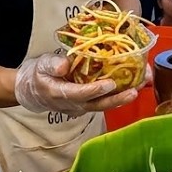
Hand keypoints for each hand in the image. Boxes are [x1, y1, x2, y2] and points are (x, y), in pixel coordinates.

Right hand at [14, 54, 138, 114]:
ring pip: (103, 105)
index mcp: (59, 94)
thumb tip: (64, 65)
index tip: (109, 84)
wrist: (32, 91)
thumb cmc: (38, 75)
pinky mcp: (87, 105)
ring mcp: (81, 107)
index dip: (95, 90)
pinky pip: (104, 102)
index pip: (79, 94)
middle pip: (97, 105)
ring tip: (139, 88)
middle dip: (117, 99)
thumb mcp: (41, 65)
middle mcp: (72, 105)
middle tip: (134, 92)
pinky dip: (118, 95)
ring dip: (122, 98)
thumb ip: (52, 64)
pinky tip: (132, 86)